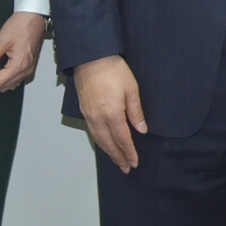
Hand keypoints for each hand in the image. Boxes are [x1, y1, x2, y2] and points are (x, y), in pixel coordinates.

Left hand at [0, 9, 49, 91]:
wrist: (34, 17)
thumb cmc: (22, 25)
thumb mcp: (1, 40)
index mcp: (19, 64)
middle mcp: (26, 69)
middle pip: (5, 86)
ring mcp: (29, 68)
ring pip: (11, 84)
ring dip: (0, 81)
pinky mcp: (30, 65)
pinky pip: (17, 78)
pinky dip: (7, 77)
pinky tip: (1, 69)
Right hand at [73, 56, 148, 172]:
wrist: (90, 57)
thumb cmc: (111, 69)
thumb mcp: (131, 89)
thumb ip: (136, 112)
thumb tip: (141, 129)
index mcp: (112, 114)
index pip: (122, 140)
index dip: (129, 152)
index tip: (135, 162)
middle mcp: (98, 118)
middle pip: (109, 144)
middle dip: (118, 157)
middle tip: (126, 168)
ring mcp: (89, 115)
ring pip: (99, 140)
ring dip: (109, 152)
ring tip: (117, 160)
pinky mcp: (84, 110)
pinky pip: (92, 132)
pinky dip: (100, 142)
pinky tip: (104, 143)